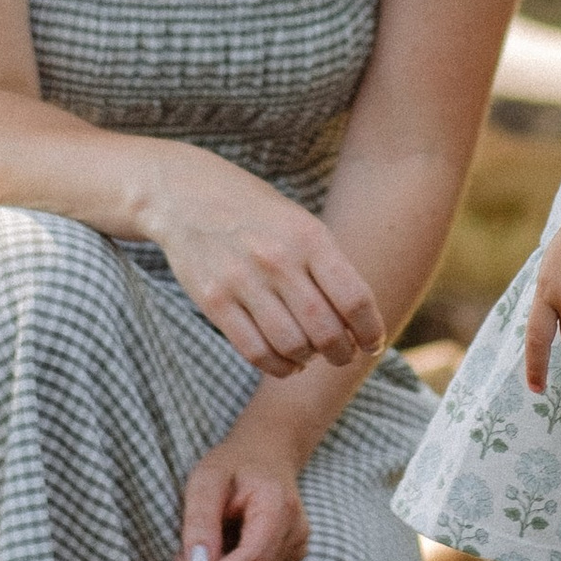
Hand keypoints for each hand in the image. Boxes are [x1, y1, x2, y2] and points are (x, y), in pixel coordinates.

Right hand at [148, 162, 386, 377]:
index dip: (370, 330)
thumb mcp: (301, 224)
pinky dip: (278, 366)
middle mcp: (277, 259)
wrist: (187, 194)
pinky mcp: (213, 301)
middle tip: (342, 355)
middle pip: (325, 330)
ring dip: (309, 360)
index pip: (354, 298)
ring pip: (291, 346)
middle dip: (342, 353)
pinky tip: (286, 361)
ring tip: (311, 355)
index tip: (372, 344)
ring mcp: (242, 280)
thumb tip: (358, 324)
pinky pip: (254, 351)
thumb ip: (329, 268)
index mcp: (308, 237)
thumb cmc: (257, 214)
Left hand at [178, 418, 310, 560]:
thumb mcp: (206, 480)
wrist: (265, 455)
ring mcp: (297, 549)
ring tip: (203, 543)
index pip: (252, 559)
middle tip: (180, 558)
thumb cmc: (233, 465)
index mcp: (278, 507)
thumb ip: (200, 521)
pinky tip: (224, 548)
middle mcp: (296, 532)